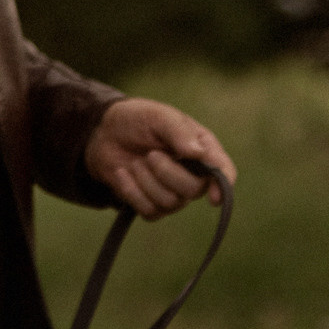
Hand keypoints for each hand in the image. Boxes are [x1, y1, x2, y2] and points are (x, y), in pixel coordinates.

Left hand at [83, 98, 234, 220]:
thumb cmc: (138, 120)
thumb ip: (178, 132)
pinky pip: (149, 211)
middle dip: (167, 173)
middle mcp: (193, 173)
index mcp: (202, 148)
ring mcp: (174, 192)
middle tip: (150, 154)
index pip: (223, 171)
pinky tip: (123, 173)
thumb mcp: (158, 116)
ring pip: (170, 203)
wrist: (104, 133)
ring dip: (146, 181)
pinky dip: (132, 191)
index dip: (222, 185)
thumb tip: (198, 153)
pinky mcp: (153, 204)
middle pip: (193, 190)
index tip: (213, 198)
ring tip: (136, 161)